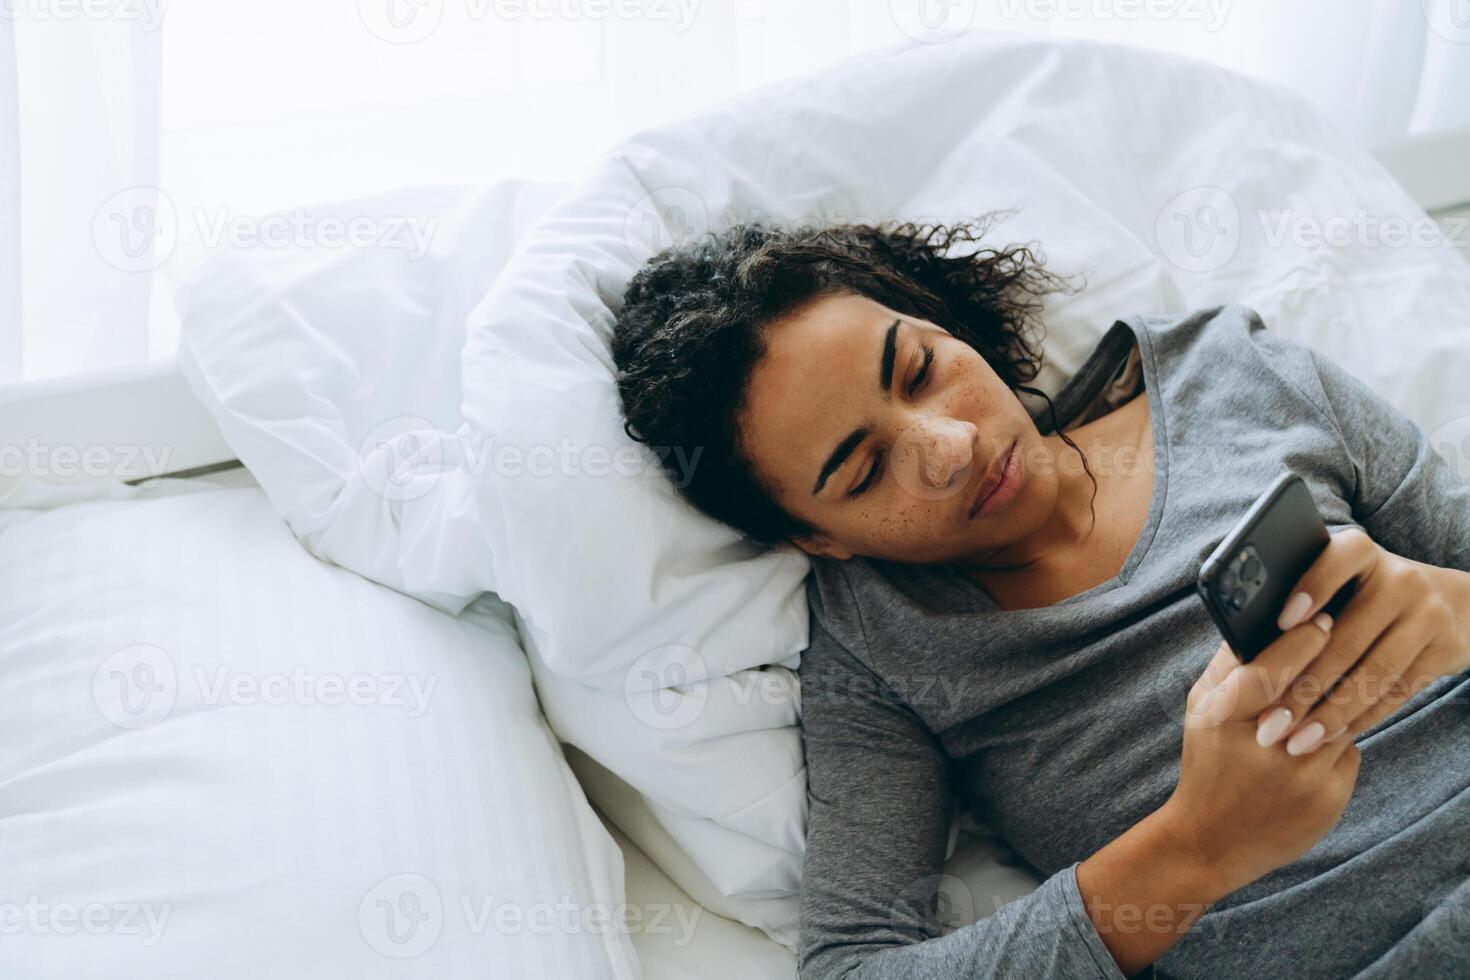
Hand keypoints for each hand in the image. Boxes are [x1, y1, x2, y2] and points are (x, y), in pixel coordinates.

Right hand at [1168, 629, 1361, 889]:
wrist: (1213, 839)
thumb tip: (1253, 618)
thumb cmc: (1208, 764)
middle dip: (1331, 660)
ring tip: (1326, 693)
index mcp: (1225, 718)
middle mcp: (1263, 747)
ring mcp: (1299, 774)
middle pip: (1312, 689)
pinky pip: (1349, 749)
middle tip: (1344, 636)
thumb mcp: (1202, 711)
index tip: (1321, 620)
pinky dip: (1337, 741)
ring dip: (1337, 702)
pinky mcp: (1326, 796)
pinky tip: (1317, 746)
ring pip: (1338, 717)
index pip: (1270, 671)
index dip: (1301, 642)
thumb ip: (1227, 666)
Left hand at [1257, 527, 1469, 754]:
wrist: (1450, 605)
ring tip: (1295, 741)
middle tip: (1267, 722)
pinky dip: (1361, 718)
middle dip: (1301, 687)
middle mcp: (1398, 579)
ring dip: (1329, 714)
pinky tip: (1332, 735)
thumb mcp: (1341, 584)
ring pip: (1372, 673)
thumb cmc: (1366, 596)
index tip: (1280, 623)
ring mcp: (1426, 614)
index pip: (1335, 563)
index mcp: (1359, 553)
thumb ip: (1303, 604)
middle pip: (1344, 638)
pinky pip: (1397, 691)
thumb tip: (1248, 649)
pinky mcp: (1444, 649)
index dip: (1310, 590)